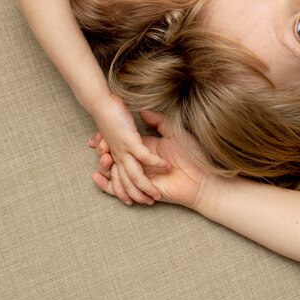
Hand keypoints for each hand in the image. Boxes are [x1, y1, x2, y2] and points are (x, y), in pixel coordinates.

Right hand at [91, 110, 209, 209]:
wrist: (202, 176)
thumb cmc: (191, 154)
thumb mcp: (174, 132)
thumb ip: (160, 121)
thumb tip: (145, 111)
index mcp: (146, 147)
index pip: (124, 142)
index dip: (110, 138)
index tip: (100, 131)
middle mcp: (140, 162)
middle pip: (115, 157)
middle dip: (103, 151)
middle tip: (98, 144)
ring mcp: (140, 175)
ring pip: (115, 172)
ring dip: (104, 166)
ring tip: (101, 159)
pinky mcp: (141, 188)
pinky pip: (120, 188)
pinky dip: (108, 185)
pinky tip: (98, 178)